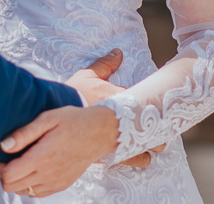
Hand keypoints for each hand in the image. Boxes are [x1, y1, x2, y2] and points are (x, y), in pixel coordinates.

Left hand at [0, 106, 116, 195]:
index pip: (8, 175)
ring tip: (17, 161)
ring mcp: (56, 183)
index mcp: (43, 157)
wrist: (99, 132)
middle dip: (2, 173)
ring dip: (15, 179)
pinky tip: (30, 168)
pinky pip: (37, 193)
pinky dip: (28, 184)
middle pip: (12, 186)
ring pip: (23, 192)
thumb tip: (3, 145)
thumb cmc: (74, 121)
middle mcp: (49, 174)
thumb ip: (24, 133)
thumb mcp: (48, 119)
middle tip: (3, 157)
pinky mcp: (61, 185)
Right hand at [63, 48, 164, 169]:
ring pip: (148, 147)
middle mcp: (124, 122)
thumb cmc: (72, 96)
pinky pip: (134, 160)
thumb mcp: (87, 76)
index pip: (146, 100)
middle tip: (161, 125)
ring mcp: (119, 140)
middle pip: (153, 126)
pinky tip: (142, 157)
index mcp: (122, 100)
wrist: (52, 118)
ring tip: (155, 144)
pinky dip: (140, 158)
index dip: (151, 102)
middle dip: (159, 127)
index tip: (158, 103)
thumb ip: (105, 64)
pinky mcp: (112, 155)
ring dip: (152, 146)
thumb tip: (118, 52)